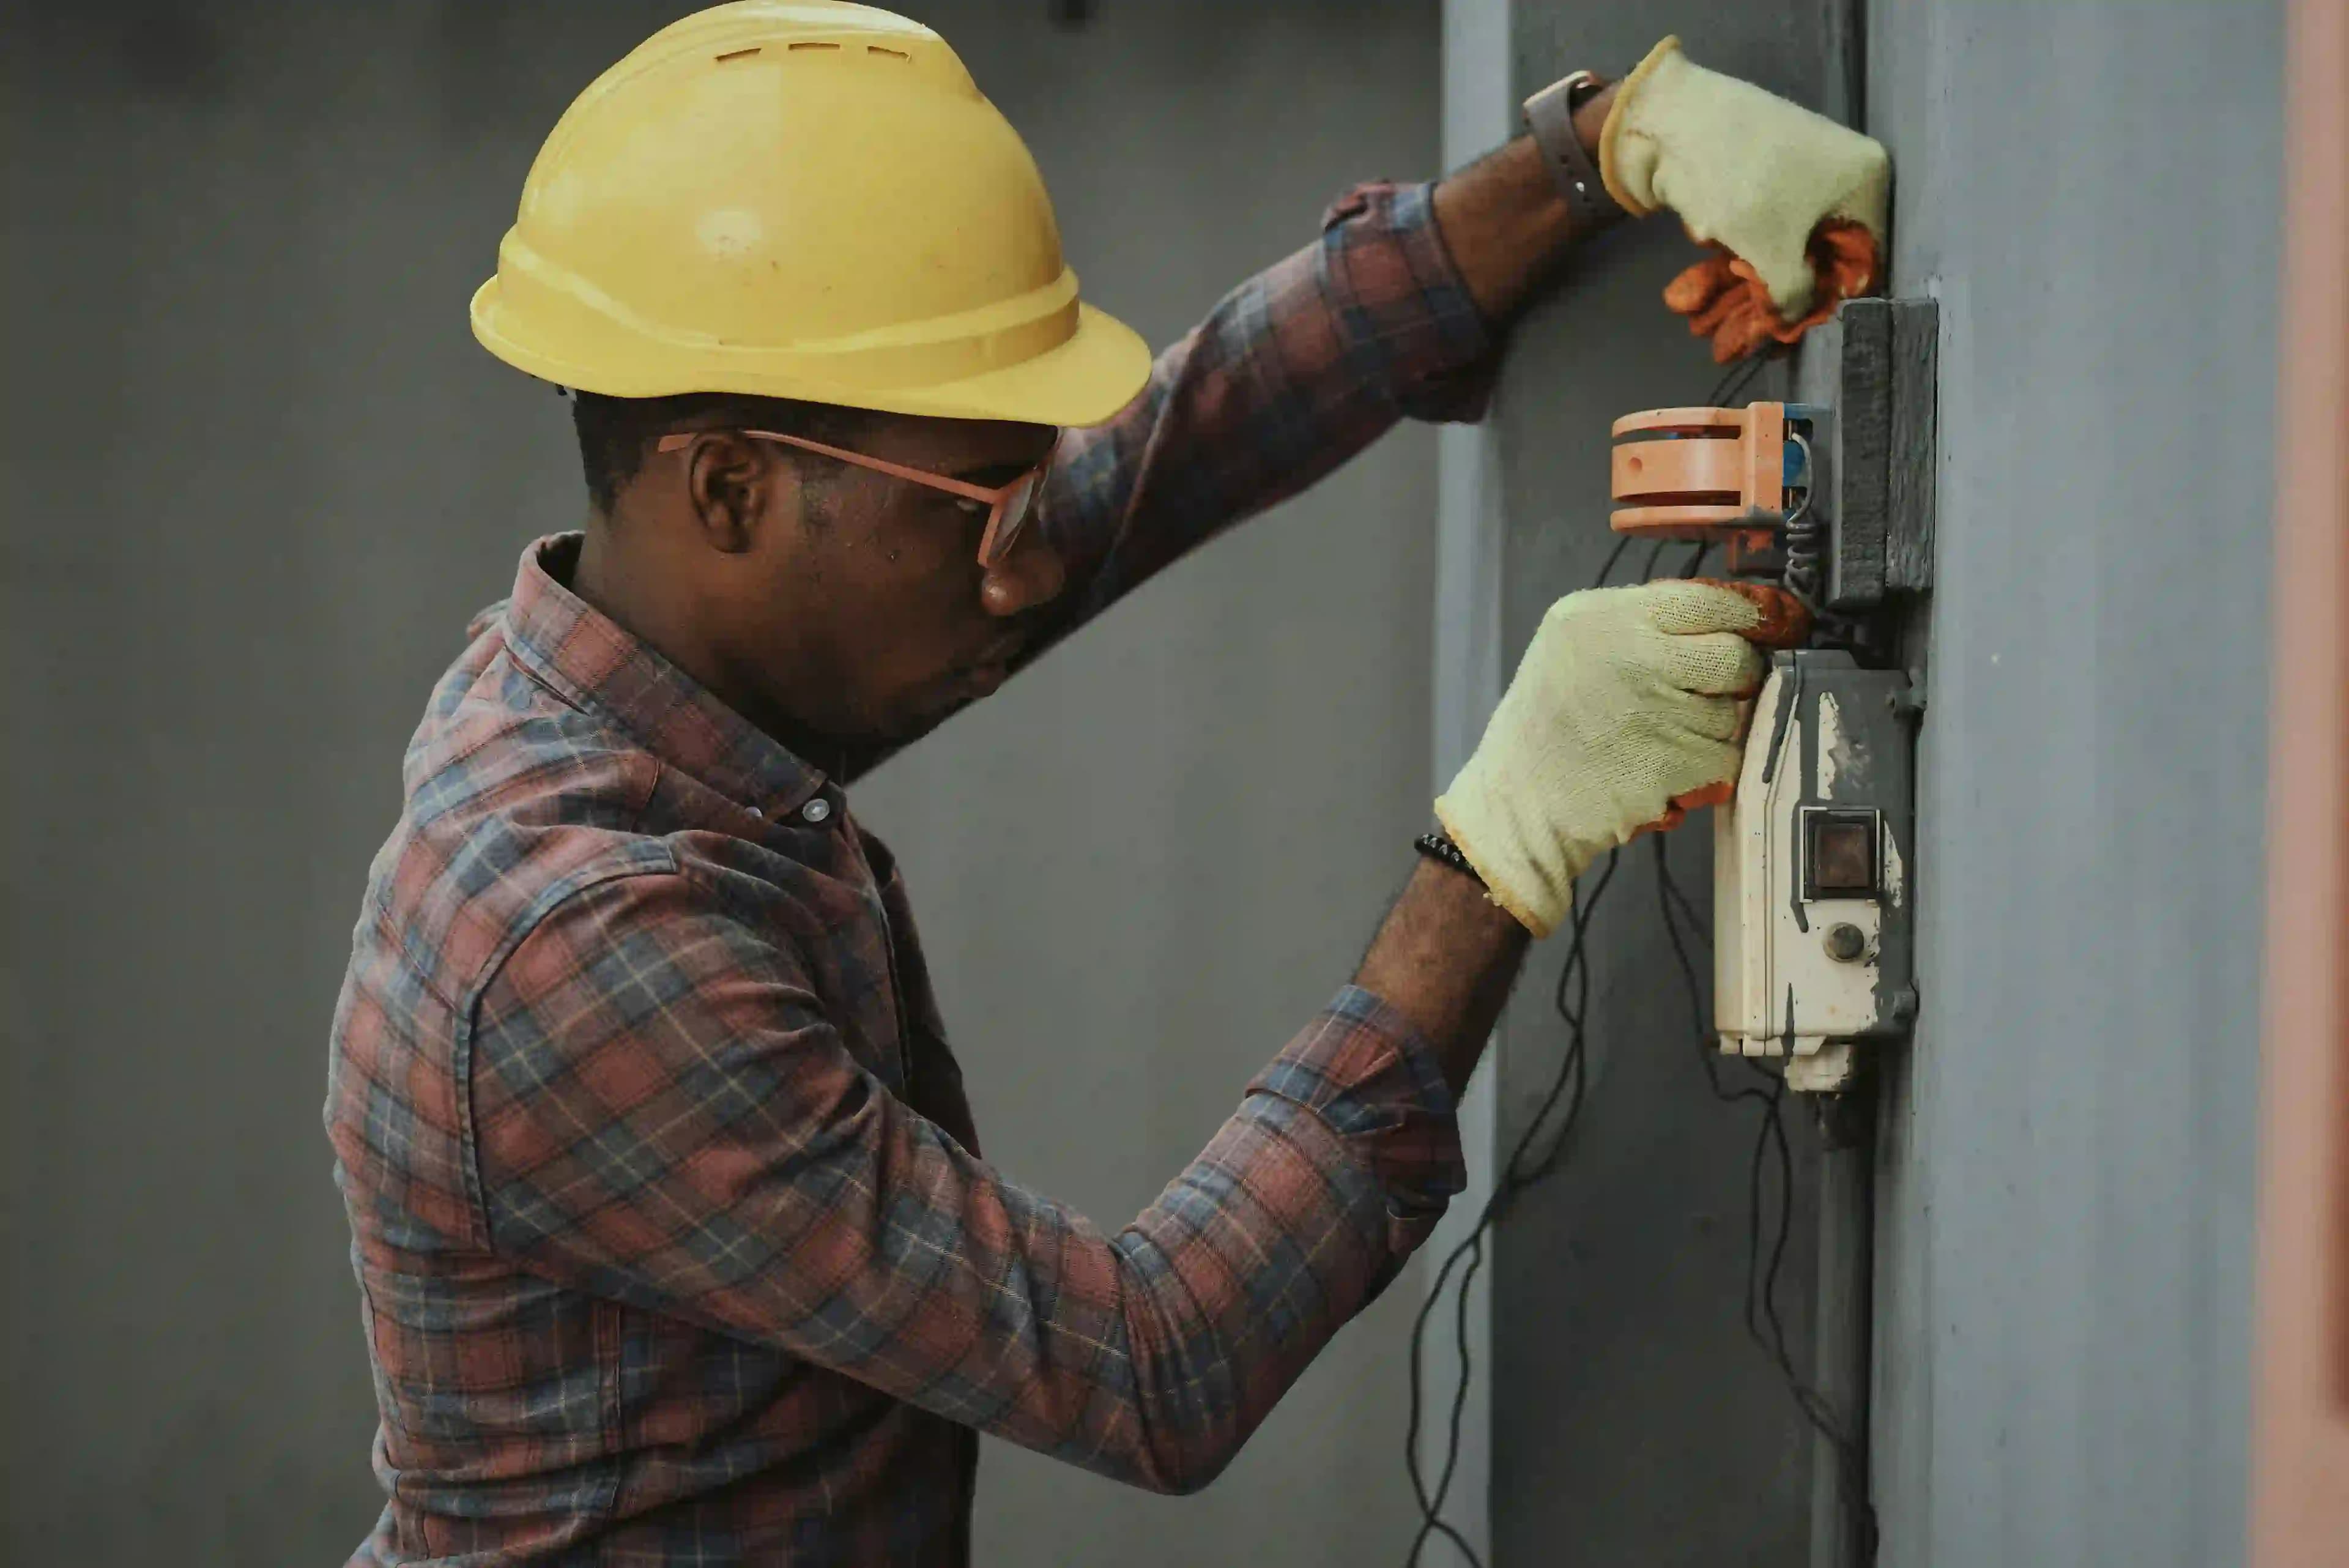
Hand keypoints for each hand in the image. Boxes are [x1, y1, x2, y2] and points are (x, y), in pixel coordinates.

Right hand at [1434, 581, 1772, 937]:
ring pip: (1735, 713)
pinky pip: (1728, 759)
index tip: (1781, 622)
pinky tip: (1668, 767)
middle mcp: (1634, 658)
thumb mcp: (1573, 640)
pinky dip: (1710, 767)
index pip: (1711, 599)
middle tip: (1711, 690)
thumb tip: (1732, 613)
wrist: (1518, 802)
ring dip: (1715, 727)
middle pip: (1736, 657)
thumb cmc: (1547, 722)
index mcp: (1605, 618)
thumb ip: (1642, 619)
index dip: (1759, 612)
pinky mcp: (1674, 767)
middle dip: (1737, 676)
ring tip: (1664, 736)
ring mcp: (1657, 714)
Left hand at [1599, 36, 1889, 357]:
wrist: (1670, 118)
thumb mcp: (1772, 252)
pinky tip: (1691, 300)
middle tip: (1735, 342)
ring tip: (1705, 330)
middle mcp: (1839, 176)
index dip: (1826, 302)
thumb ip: (1792, 296)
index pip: (1862, 260)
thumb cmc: (1740, 181)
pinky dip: (1723, 264)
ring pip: (1774, 248)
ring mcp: (1794, 175)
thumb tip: (1794, 319)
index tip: (1791, 334)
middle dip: (1770, 302)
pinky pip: (1750, 232)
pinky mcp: (1754, 179)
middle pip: (1813, 257)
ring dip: (1738, 293)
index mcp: (1865, 181)